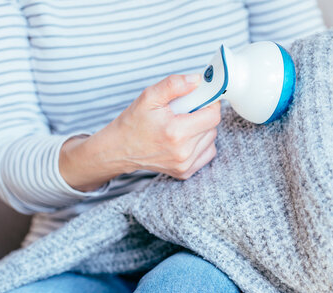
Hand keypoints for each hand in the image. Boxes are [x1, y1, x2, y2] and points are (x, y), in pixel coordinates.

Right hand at [60, 74, 220, 191]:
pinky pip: (206, 153)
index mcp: (176, 132)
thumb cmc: (133, 122)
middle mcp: (183, 152)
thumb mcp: (149, 96)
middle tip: (185, 112)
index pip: (213, 116)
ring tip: (182, 126)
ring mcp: (184, 165)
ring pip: (210, 140)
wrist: (119, 149)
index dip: (210, 103)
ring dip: (202, 130)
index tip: (202, 99)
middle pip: (212, 127)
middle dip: (202, 116)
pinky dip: (200, 144)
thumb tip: (197, 80)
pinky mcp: (184, 172)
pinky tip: (185, 139)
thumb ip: (174, 85)